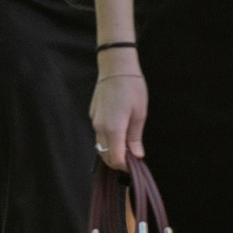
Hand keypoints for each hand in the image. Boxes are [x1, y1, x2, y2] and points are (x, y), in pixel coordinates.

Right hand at [92, 54, 147, 168]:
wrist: (116, 67)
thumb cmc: (131, 87)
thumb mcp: (139, 113)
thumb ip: (135, 137)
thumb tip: (137, 155)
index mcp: (113, 129)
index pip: (116, 159)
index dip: (125, 166)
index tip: (135, 164)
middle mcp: (100, 128)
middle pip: (105, 155)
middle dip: (118, 160)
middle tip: (133, 156)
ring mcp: (94, 121)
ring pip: (101, 145)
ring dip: (112, 150)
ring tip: (127, 144)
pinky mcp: (93, 115)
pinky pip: (99, 133)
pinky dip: (108, 139)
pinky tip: (119, 131)